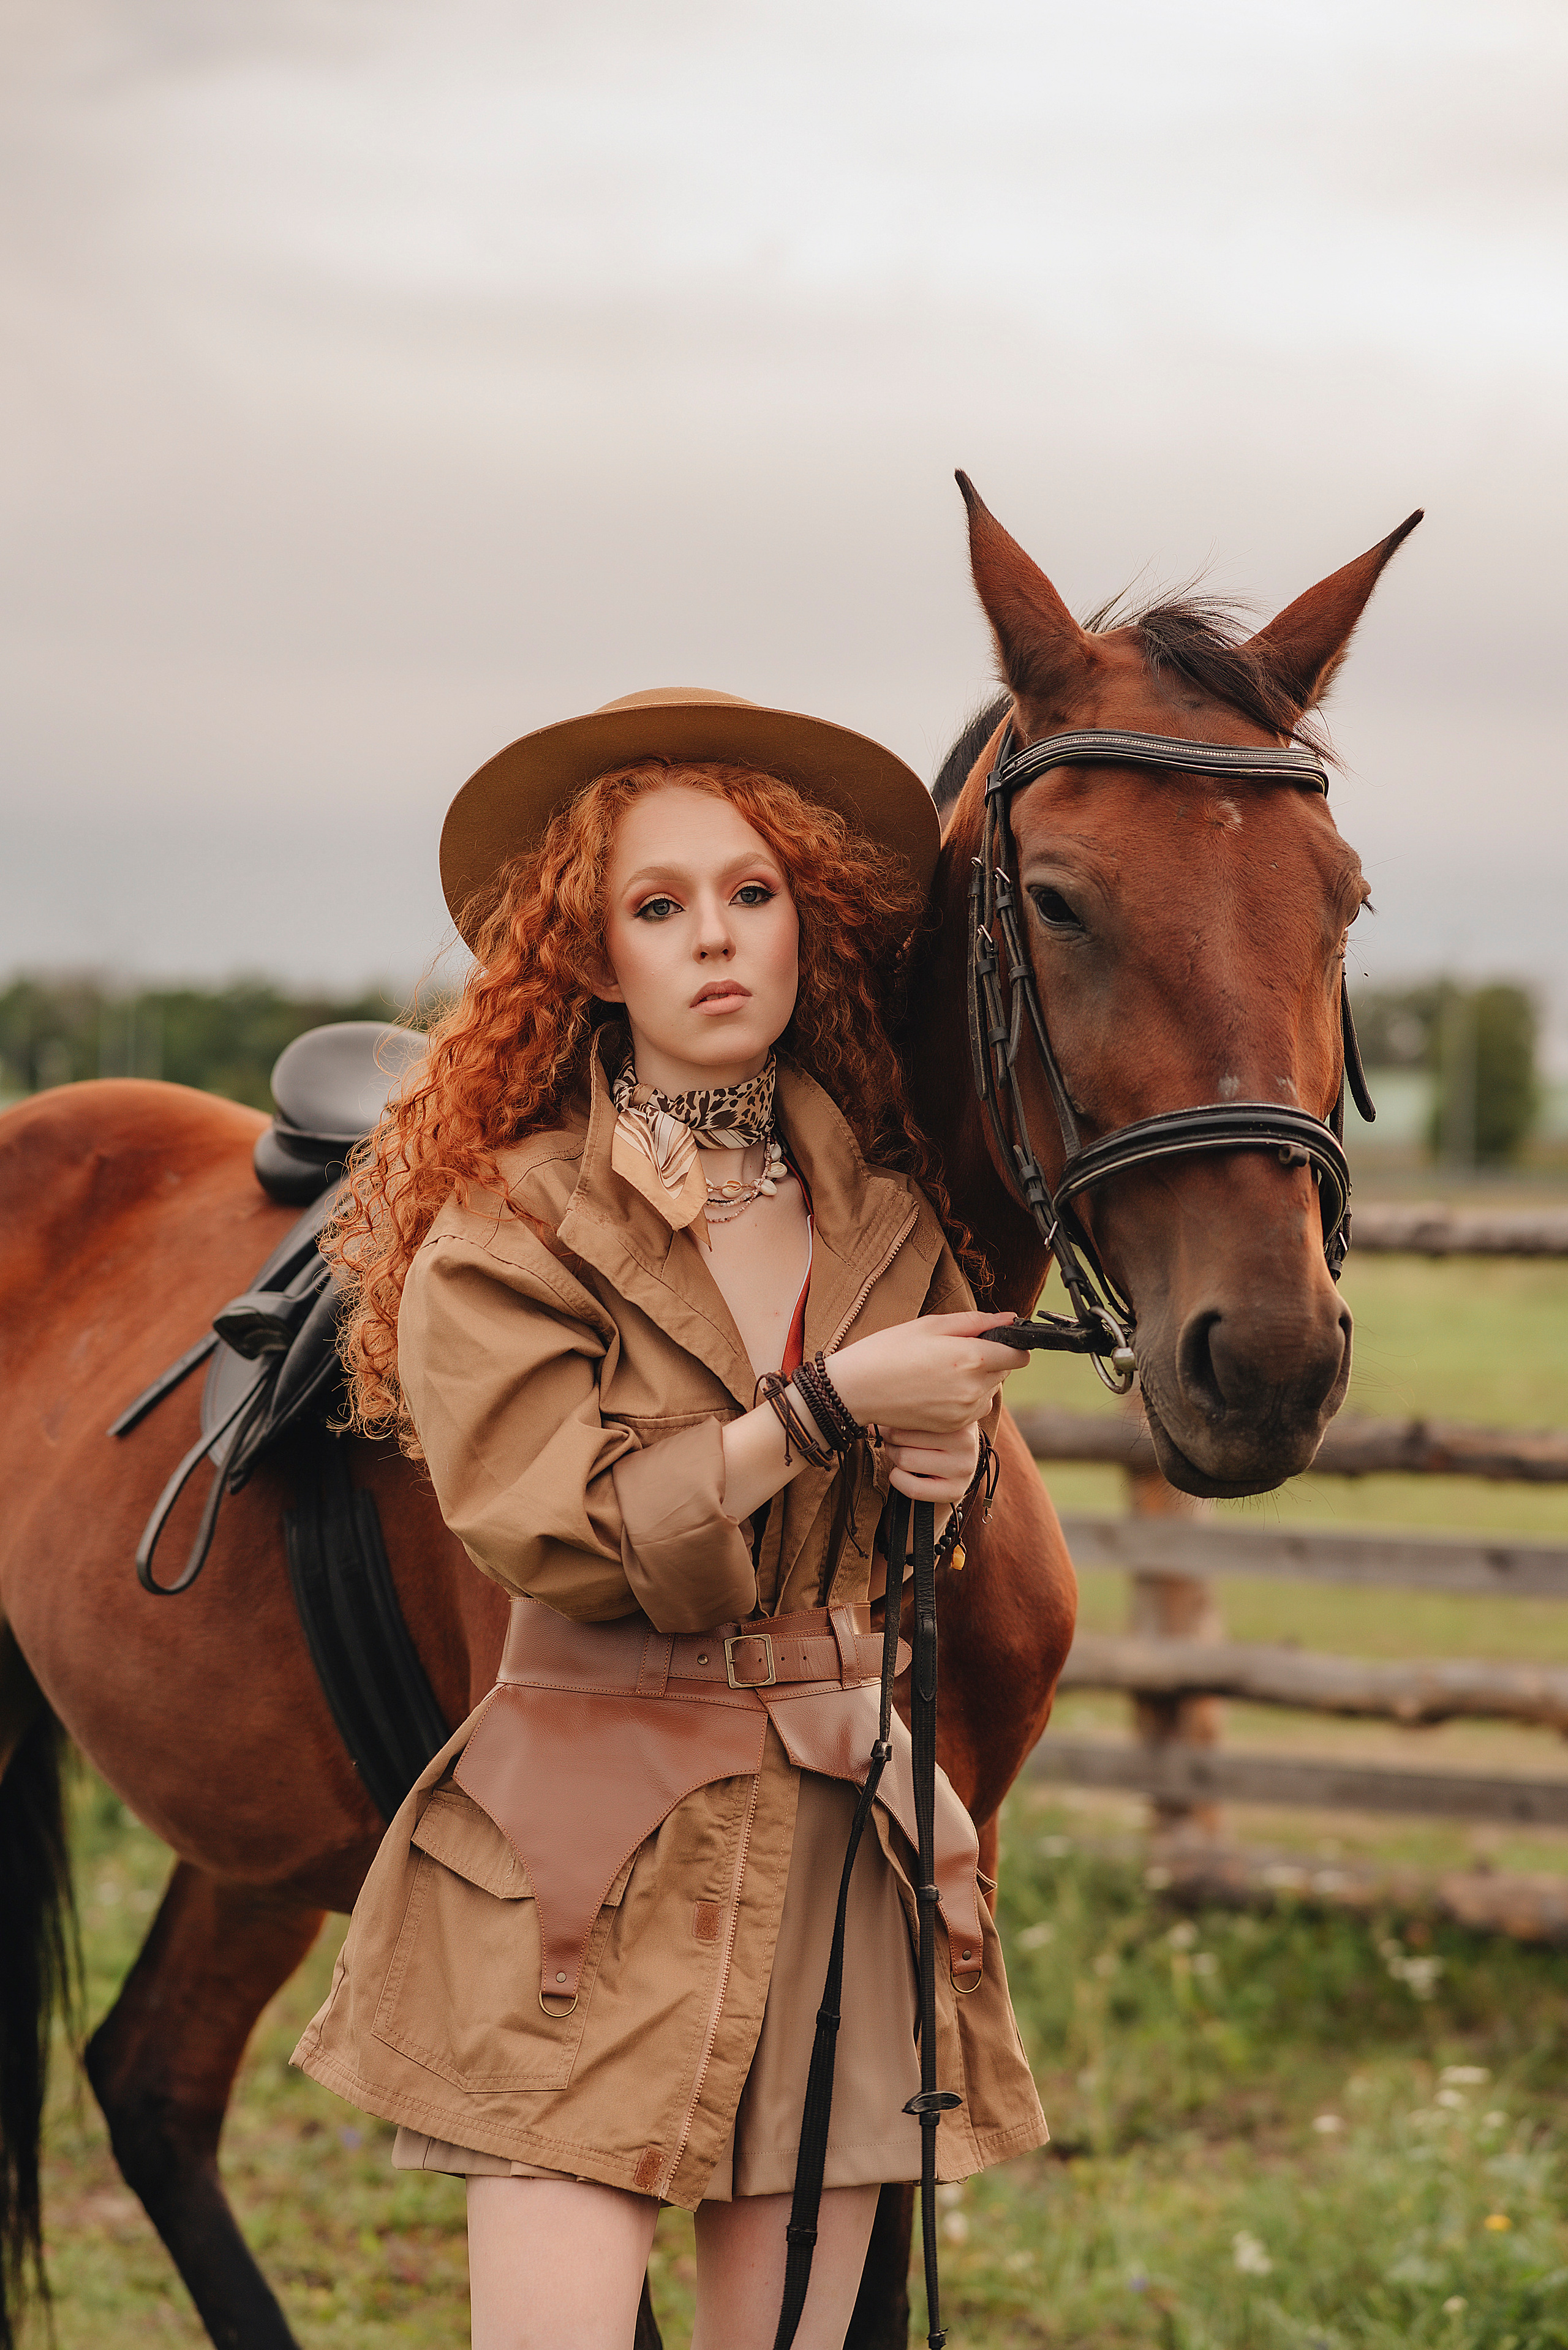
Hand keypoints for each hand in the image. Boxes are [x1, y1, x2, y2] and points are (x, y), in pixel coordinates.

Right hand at [824, 1311, 1026, 1434]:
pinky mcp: (953, 1426)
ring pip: (991, 1391)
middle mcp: (973, 1388)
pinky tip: (937, 1388)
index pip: (1019, 1354)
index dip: (1009, 1343)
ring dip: (979, 1380)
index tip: (993, 1339)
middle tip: (956, 1351)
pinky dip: (965, 1398)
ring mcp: (964, 1411)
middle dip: (991, 1359)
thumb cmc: (887, 1351)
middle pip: (1005, 1372)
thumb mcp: (930, 1325)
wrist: (855, 1390)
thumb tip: (1010, 1318)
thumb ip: (975, 1321)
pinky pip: (975, 1409)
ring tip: (943, 1371)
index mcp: (971, 1357)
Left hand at [882, 1420, 979, 1503]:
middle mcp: (967, 1440)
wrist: (953, 1472)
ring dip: (895, 1459)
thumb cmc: (933, 1440)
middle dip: (891, 1440)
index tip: (888, 1421)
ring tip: (903, 1455)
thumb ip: (905, 1413)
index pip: (910, 1413)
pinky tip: (903, 1474)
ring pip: (905, 1460)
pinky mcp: (955, 1491)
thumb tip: (871, 1420)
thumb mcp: (928, 1420)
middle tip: (895, 1442)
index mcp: (958, 1414)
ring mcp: (964, 1467)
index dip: (891, 1419)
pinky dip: (899, 1480)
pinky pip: (913, 1488)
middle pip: (901, 1436)